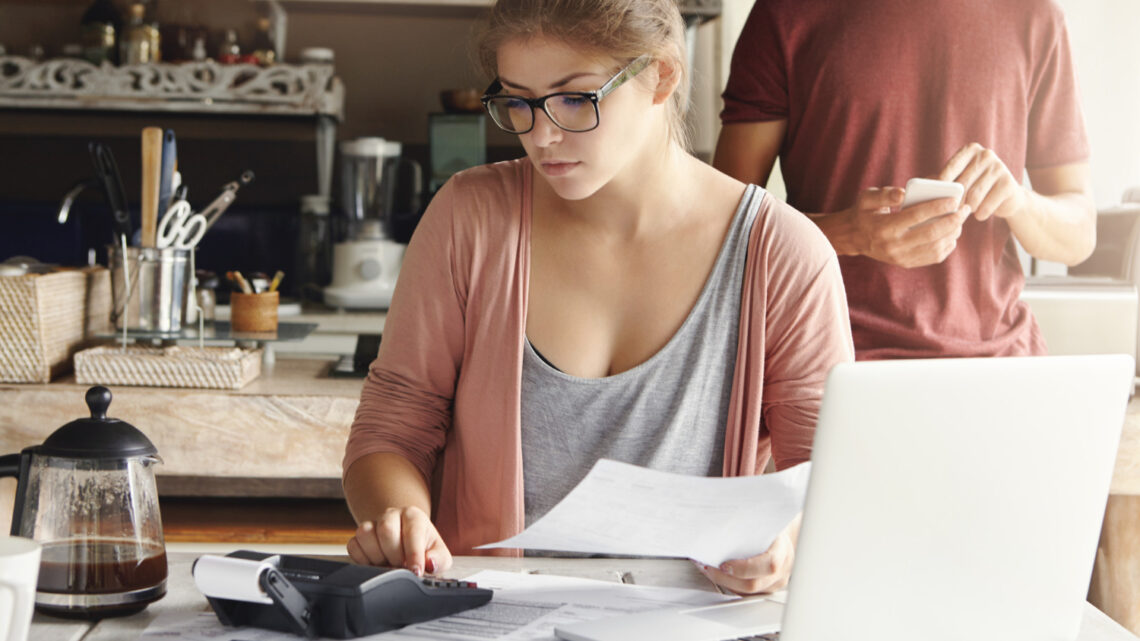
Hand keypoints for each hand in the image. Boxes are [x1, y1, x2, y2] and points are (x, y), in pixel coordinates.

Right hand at [346, 506, 452, 576]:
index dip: (414, 554)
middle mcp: (392, 515)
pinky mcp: (359, 535)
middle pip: (386, 531)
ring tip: (388, 564)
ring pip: (366, 534)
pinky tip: (375, 563)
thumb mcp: (437, 553)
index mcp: (413, 516)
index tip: (416, 571)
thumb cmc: (423, 547)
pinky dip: (362, 559)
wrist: (405, 540)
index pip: (411, 532)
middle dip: (394, 556)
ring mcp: (373, 523)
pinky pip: (353, 545)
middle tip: (401, 567)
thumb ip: (439, 559)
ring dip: (377, 557)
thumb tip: (430, 563)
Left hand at [696, 514, 801, 594]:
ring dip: (723, 582)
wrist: (783, 533)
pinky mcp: (766, 589)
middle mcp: (782, 569)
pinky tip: (715, 573)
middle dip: (725, 578)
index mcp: (782, 549)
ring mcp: (775, 582)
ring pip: (747, 592)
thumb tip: (723, 501)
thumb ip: (748, 514)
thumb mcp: (764, 517)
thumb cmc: (770, 523)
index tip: (724, 564)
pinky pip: (745, 592)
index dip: (745, 568)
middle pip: (753, 584)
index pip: (769, 564)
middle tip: (707, 567)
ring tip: (706, 568)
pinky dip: (729, 584)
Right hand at [832, 186, 970, 267]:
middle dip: (952, 220)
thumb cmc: (864, 212)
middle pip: (931, 233)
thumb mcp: (868, 198)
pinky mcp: (906, 263)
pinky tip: (951, 235)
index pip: (917, 216)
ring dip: (952, 234)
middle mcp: (893, 246)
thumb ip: (885, 194)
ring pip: (935, 248)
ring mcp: (900, 257)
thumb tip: (904, 193)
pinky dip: (946, 246)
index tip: (954, 199)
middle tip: (964, 209)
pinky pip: (933, 257)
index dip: (938, 207)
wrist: (853, 237)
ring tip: (960, 221)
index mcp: (884, 228)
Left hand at [938, 142, 1029, 221]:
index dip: (942, 182)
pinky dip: (980, 214)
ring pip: (974, 196)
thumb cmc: (974, 187)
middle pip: (962, 183)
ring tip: (966, 211)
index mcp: (970, 150)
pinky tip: (979, 214)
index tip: (936, 195)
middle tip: (952, 210)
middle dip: (955, 200)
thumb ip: (943, 180)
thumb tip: (925, 189)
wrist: (1006, 197)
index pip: (952, 166)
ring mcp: (999, 168)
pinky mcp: (1009, 184)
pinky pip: (987, 205)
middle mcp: (986, 155)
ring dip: (967, 208)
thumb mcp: (959, 179)